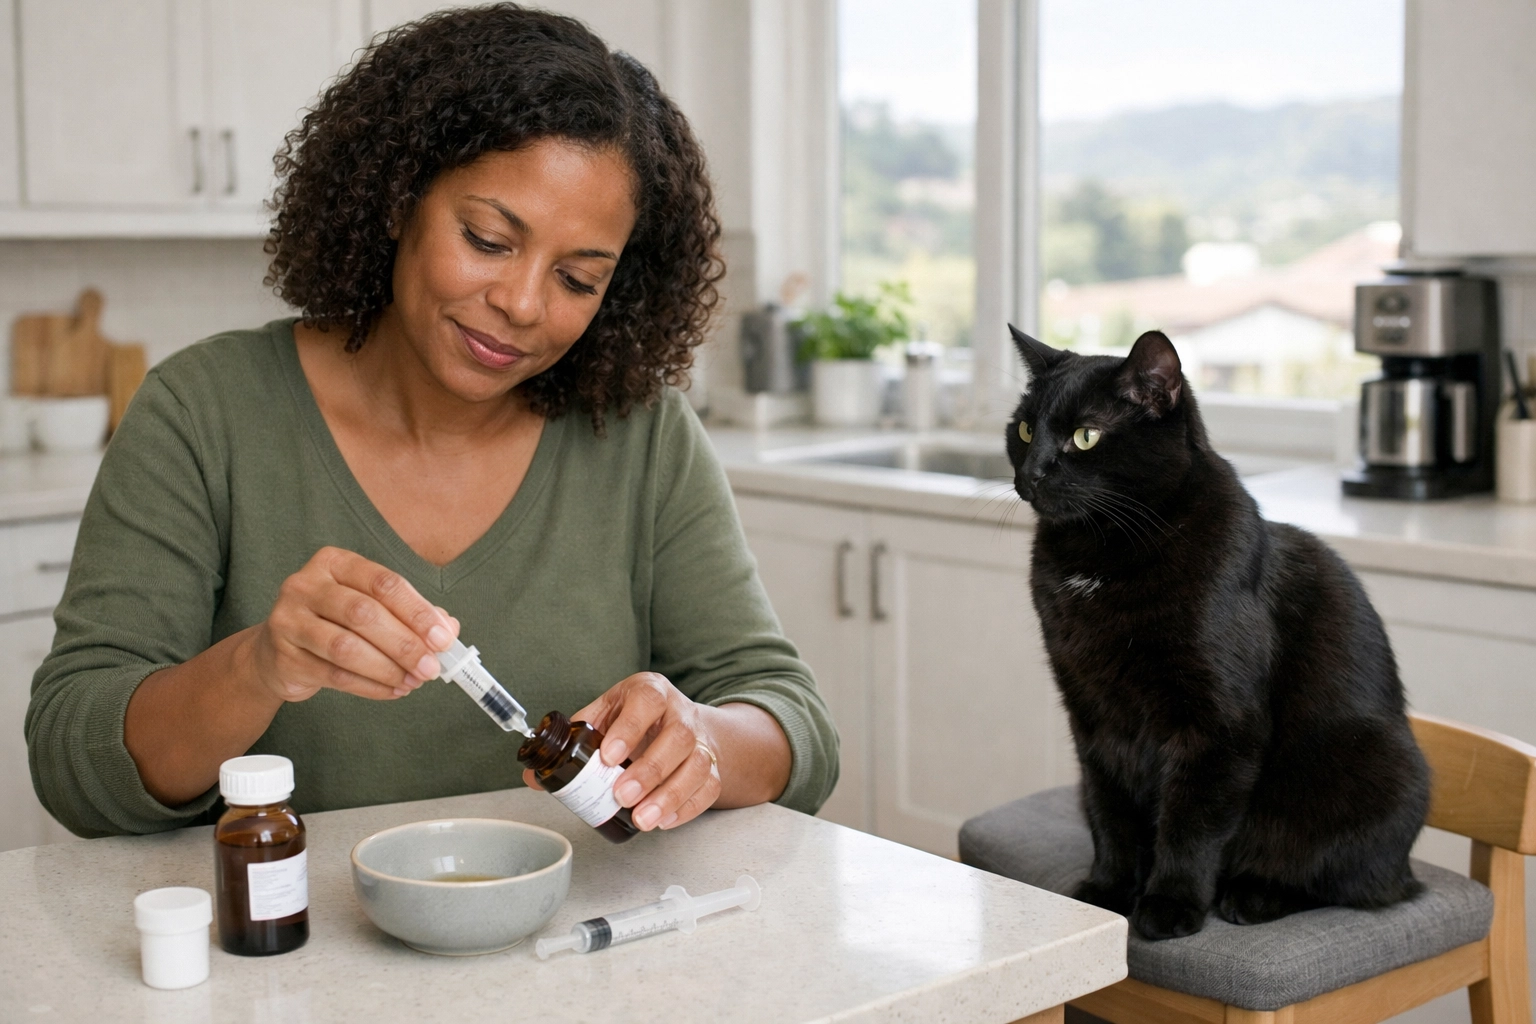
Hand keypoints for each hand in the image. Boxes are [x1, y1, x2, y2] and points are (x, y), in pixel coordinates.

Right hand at [243, 546, 459, 702]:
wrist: (275, 653)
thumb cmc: (334, 623)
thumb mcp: (371, 607)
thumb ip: (410, 614)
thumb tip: (449, 629)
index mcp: (335, 562)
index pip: (383, 583)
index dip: (417, 612)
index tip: (444, 639)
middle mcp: (306, 584)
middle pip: (364, 614)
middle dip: (405, 644)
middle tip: (432, 667)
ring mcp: (288, 619)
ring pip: (346, 647)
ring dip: (388, 668)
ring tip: (414, 681)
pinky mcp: (282, 656)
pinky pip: (334, 675)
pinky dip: (370, 686)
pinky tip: (392, 690)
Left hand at [522, 672, 720, 830]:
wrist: (682, 721)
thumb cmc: (637, 718)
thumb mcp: (605, 715)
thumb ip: (574, 740)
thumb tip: (533, 775)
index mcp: (651, 692)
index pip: (647, 701)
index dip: (629, 728)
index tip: (608, 757)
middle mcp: (680, 713)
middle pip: (678, 737)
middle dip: (650, 770)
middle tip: (622, 796)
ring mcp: (701, 740)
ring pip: (697, 764)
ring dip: (670, 795)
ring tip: (642, 819)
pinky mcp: (711, 766)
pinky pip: (708, 787)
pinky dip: (688, 807)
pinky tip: (664, 821)